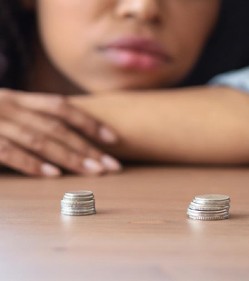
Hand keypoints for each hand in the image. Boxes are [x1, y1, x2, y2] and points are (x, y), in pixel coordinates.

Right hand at [0, 89, 121, 176]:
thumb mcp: (4, 111)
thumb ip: (30, 120)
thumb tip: (69, 138)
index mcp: (18, 100)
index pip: (61, 107)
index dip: (89, 122)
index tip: (114, 139)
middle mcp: (9, 107)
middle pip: (56, 128)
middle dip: (88, 147)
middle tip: (112, 165)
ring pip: (39, 141)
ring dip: (70, 157)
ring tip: (94, 171)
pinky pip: (9, 153)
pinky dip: (32, 164)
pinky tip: (54, 174)